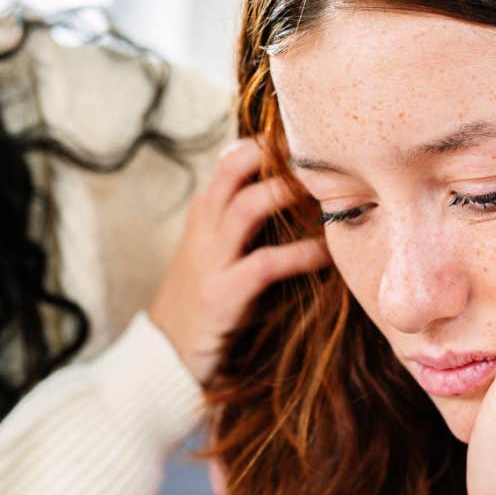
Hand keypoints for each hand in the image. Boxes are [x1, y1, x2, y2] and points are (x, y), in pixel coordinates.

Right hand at [150, 139, 329, 381]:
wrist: (166, 357)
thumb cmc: (210, 300)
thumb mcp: (224, 252)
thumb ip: (253, 223)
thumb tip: (310, 196)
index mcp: (206, 213)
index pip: (232, 159)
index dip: (269, 142)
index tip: (312, 137)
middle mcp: (204, 227)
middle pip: (233, 168)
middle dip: (276, 153)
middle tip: (324, 151)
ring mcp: (210, 261)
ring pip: (246, 207)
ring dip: (287, 194)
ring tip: (329, 191)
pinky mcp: (221, 296)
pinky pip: (264, 265)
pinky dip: (300, 256)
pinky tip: (328, 254)